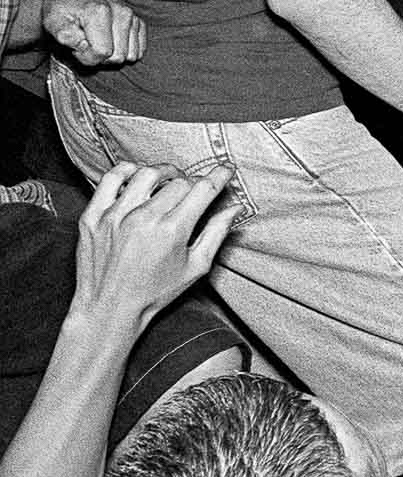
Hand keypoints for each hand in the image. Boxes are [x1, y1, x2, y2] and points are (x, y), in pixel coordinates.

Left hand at [40, 0, 146, 64]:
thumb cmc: (61, 7)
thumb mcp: (53, 22)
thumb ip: (66, 37)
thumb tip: (86, 47)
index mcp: (99, 12)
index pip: (102, 52)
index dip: (86, 56)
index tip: (76, 47)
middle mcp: (122, 12)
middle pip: (118, 57)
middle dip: (100, 57)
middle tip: (86, 44)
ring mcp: (133, 16)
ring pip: (131, 55)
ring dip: (113, 54)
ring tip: (98, 41)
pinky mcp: (138, 20)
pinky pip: (140, 49)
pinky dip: (125, 50)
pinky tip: (111, 41)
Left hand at [73, 163, 240, 326]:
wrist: (109, 307)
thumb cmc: (154, 291)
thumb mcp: (195, 267)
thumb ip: (216, 233)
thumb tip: (235, 207)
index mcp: (172, 231)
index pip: (203, 189)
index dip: (219, 175)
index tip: (225, 170)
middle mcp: (143, 218)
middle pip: (178, 181)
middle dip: (192, 182)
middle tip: (193, 191)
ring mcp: (115, 215)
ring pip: (146, 174)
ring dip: (164, 172)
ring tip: (168, 180)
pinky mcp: (93, 216)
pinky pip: (110, 179)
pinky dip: (127, 171)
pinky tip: (137, 177)